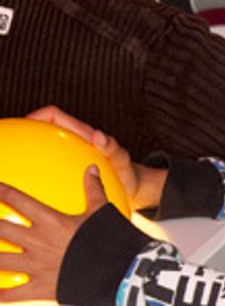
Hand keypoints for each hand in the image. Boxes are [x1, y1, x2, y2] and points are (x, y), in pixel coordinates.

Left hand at [0, 166, 107, 302]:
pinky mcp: (42, 288)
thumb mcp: (102, 211)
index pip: (18, 201)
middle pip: (0, 230)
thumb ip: (93, 190)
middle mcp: (39, 242)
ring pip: (0, 261)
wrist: (122, 270)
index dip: (2, 192)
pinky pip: (14, 294)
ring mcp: (37, 266)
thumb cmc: (113, 241)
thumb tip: (92, 170)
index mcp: (52, 221)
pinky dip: (1, 296)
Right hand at [26, 107, 165, 209]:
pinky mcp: (70, 167)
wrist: (131, 187)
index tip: (23, 125)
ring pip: (44, 147)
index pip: (54, 115)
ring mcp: (70, 154)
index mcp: (83, 133)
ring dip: (29, 150)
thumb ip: (112, 148)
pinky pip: (50, 166)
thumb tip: (99, 135)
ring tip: (14, 166)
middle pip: (43, 128)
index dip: (36, 115)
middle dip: (26, 131)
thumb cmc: (127, 172)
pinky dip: (38, 171)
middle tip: (12, 144)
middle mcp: (74, 140)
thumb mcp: (122, 161)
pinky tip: (30, 190)